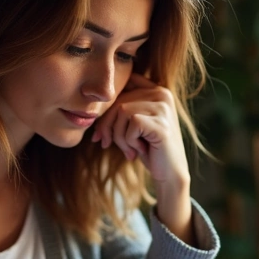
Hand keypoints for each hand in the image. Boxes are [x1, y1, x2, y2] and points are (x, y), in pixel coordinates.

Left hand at [91, 73, 194, 243]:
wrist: (170, 172)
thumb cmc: (148, 148)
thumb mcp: (131, 125)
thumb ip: (118, 110)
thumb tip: (89, 113)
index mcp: (156, 90)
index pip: (123, 86)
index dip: (108, 106)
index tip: (102, 129)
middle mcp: (162, 94)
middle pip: (119, 100)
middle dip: (106, 125)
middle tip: (104, 143)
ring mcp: (163, 109)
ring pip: (123, 111)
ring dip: (118, 136)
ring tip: (129, 150)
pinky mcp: (161, 124)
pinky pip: (132, 125)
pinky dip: (129, 141)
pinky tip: (139, 151)